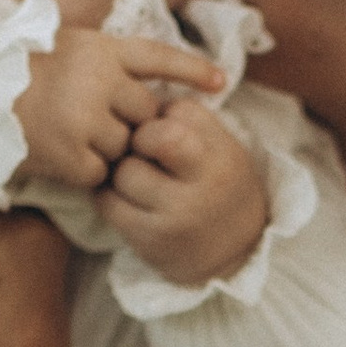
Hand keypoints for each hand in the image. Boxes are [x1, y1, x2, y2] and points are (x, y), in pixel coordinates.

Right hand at [13, 27, 222, 188]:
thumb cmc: (23, 67)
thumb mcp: (72, 45)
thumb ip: (112, 61)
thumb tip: (155, 90)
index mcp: (101, 49)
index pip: (159, 57)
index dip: (192, 71)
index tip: (221, 83)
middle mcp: (98, 82)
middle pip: (145, 112)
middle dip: (130, 119)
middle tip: (96, 116)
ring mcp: (85, 119)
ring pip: (124, 146)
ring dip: (108, 146)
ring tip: (71, 131)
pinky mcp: (70, 153)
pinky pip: (100, 171)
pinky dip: (87, 169)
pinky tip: (63, 153)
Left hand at [101, 96, 269, 289]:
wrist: (237, 252)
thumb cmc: (221, 186)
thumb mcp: (223, 149)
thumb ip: (190, 122)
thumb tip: (135, 95)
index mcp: (224, 156)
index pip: (179, 110)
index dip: (163, 115)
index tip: (167, 130)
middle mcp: (205, 185)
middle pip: (150, 137)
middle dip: (139, 139)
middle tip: (145, 152)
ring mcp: (177, 215)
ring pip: (123, 171)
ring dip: (122, 170)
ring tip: (138, 178)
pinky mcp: (150, 240)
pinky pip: (108, 202)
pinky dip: (108, 195)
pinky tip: (125, 197)